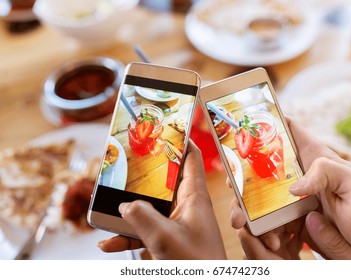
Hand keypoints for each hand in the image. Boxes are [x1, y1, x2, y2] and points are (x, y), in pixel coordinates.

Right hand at [98, 141, 226, 258]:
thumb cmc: (196, 264)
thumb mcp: (165, 238)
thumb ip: (142, 217)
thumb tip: (125, 205)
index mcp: (194, 197)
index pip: (191, 158)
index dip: (181, 140)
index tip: (164, 127)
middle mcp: (185, 205)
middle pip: (163, 180)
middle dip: (143, 174)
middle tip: (124, 164)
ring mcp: (176, 222)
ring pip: (149, 206)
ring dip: (128, 209)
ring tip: (106, 208)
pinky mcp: (167, 238)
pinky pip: (144, 230)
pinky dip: (127, 235)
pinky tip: (108, 243)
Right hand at [230, 118, 350, 258]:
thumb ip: (326, 171)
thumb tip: (292, 187)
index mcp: (318, 160)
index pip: (291, 133)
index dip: (269, 124)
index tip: (246, 123)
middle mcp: (302, 178)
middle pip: (265, 167)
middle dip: (244, 175)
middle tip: (231, 187)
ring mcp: (294, 201)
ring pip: (261, 198)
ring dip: (246, 208)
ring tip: (240, 222)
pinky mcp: (292, 223)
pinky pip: (268, 222)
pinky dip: (260, 229)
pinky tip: (263, 237)